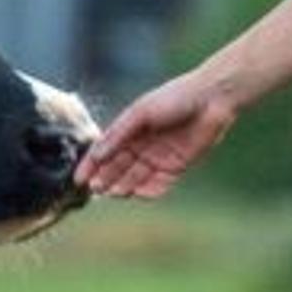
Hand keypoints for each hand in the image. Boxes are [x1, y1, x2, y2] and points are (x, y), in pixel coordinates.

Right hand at [79, 71, 238, 199]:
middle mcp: (141, 144)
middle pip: (118, 167)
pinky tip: (139, 193)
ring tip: (115, 192)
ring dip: (124, 186)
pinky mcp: (176, 166)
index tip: (79, 180)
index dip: (91, 165)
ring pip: (135, 178)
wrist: (212, 98)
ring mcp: (158, 156)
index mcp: (129, 128)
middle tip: (96, 190)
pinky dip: (149, 190)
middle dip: (106, 179)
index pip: (104, 151)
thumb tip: (97, 155)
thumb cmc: (174, 98)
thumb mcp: (141, 112)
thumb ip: (118, 134)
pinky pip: (159, 184)